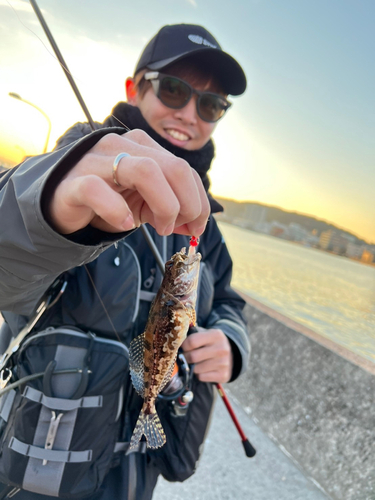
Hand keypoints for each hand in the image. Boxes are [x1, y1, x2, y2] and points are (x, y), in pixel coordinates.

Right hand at [47, 130, 209, 235]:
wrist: (63, 204)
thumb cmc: (107, 201)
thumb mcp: (145, 205)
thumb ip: (171, 211)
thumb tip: (196, 226)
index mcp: (143, 148)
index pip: (184, 168)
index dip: (198, 200)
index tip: (197, 227)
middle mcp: (122, 146)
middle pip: (173, 167)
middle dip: (187, 204)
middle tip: (177, 228)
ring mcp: (97, 161)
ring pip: (146, 171)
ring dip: (164, 206)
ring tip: (159, 227)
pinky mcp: (75, 181)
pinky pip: (99, 190)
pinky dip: (118, 210)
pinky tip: (125, 223)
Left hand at [182, 327, 233, 383]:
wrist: (231, 355)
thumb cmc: (212, 343)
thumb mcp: (206, 334)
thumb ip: (193, 336)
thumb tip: (176, 343)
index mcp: (216, 335)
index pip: (192, 341)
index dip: (183, 346)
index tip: (182, 347)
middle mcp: (221, 349)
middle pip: (193, 357)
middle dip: (185, 358)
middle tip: (184, 357)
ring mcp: (223, 363)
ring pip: (196, 369)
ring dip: (192, 367)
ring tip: (195, 362)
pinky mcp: (223, 375)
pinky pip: (201, 377)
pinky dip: (199, 374)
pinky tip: (203, 369)